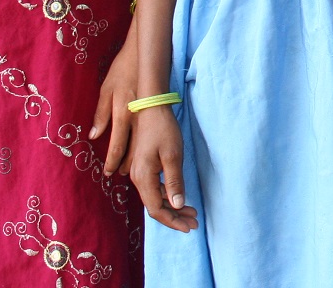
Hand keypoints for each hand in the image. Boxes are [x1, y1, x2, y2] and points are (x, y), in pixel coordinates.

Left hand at [90, 28, 137, 175]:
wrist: (146, 55)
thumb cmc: (123, 69)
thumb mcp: (106, 89)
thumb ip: (100, 113)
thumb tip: (94, 135)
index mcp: (121, 112)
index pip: (117, 144)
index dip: (113, 161)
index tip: (109, 173)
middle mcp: (136, 117)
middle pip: (133, 148)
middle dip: (127, 164)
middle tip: (122, 175)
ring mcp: (148, 114)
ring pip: (144, 143)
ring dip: (139, 157)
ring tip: (135, 169)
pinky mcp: (156, 109)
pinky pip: (151, 133)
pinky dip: (148, 145)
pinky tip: (147, 150)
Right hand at [128, 107, 197, 231]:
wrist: (149, 107)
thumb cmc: (163, 129)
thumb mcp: (173, 155)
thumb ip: (174, 181)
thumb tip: (176, 205)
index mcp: (143, 177)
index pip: (157, 210)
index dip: (173, 221)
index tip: (190, 227)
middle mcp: (137, 178)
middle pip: (155, 206)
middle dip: (175, 217)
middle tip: (195, 222)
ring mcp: (139, 172)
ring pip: (155, 198)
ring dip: (172, 207)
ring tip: (192, 212)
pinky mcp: (143, 166)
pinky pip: (154, 188)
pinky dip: (167, 195)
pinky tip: (179, 197)